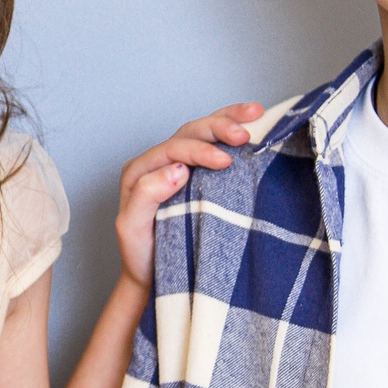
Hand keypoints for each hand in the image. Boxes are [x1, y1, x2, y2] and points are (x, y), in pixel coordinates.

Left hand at [114, 101, 263, 287]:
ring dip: (227, 119)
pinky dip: (230, 130)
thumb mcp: (133, 227)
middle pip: (188, 133)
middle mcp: (157, 163)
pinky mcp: (196, 174)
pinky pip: (212, 144)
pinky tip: (252, 124)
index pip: (172, 149)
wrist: (150, 275)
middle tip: (243, 135)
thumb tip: (177, 169)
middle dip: (217, 128)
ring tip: (254, 113)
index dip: (199, 151)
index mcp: (140, 171)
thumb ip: (147, 195)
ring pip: (201, 131)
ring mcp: (178, 166)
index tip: (224, 162)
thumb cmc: (141, 253)